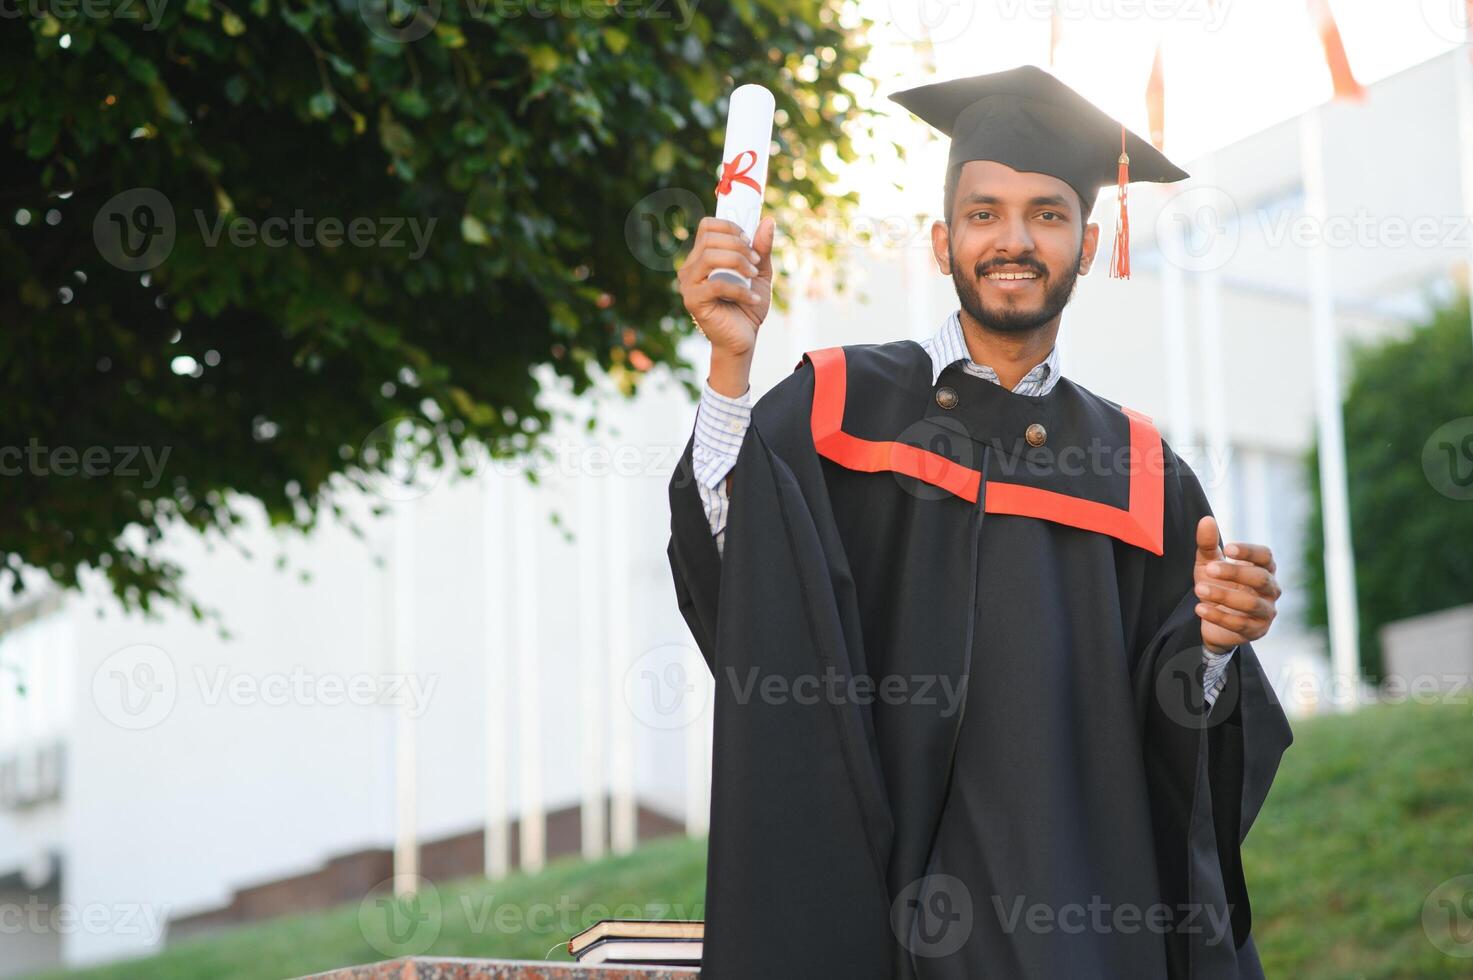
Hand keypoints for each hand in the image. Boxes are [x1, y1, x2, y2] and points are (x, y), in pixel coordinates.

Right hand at [677, 215, 774, 357]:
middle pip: (710, 238)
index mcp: (703, 256)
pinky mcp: (692, 300)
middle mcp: (691, 267)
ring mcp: (688, 284)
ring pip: (710, 257)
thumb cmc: (747, 306)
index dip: (730, 227)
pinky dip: (739, 290)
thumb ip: (761, 248)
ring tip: (753, 276)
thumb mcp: (760, 273)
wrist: (743, 338)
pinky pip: (716, 285)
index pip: (707, 226)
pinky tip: (752, 299)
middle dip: (738, 246)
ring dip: (738, 263)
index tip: (750, 241)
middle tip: (756, 263)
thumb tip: (768, 220)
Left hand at [1193, 516, 1279, 652]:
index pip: (1265, 556)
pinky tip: (1200, 609)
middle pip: (1260, 578)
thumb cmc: (1217, 585)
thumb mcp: (1208, 564)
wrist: (1213, 620)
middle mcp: (1271, 589)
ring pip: (1251, 603)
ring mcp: (1267, 611)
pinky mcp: (1257, 630)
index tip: (1227, 548)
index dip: (1249, 552)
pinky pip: (1240, 624)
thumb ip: (1207, 544)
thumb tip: (1206, 520)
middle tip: (1209, 569)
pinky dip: (1219, 616)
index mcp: (1263, 568)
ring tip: (1198, 590)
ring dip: (1224, 596)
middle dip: (1234, 573)